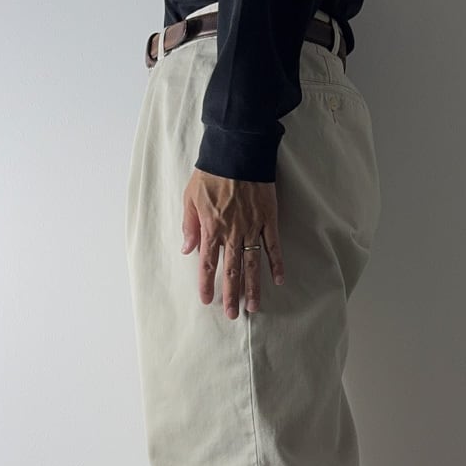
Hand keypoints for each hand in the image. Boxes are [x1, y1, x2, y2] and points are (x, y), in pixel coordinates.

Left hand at [180, 168, 285, 318]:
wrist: (237, 150)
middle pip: (231, 270)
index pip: (208, 263)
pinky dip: (277, 263)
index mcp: (211, 228)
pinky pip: (273, 245)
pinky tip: (279, 280)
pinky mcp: (268, 219)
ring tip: (254, 307)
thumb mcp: (190, 196)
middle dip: (231, 295)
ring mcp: (252, 227)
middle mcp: (232, 232)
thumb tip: (187, 250)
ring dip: (253, 287)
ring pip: (253, 263)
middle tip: (233, 315)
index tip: (207, 301)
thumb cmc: (211, 172)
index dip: (207, 284)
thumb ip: (189, 225)